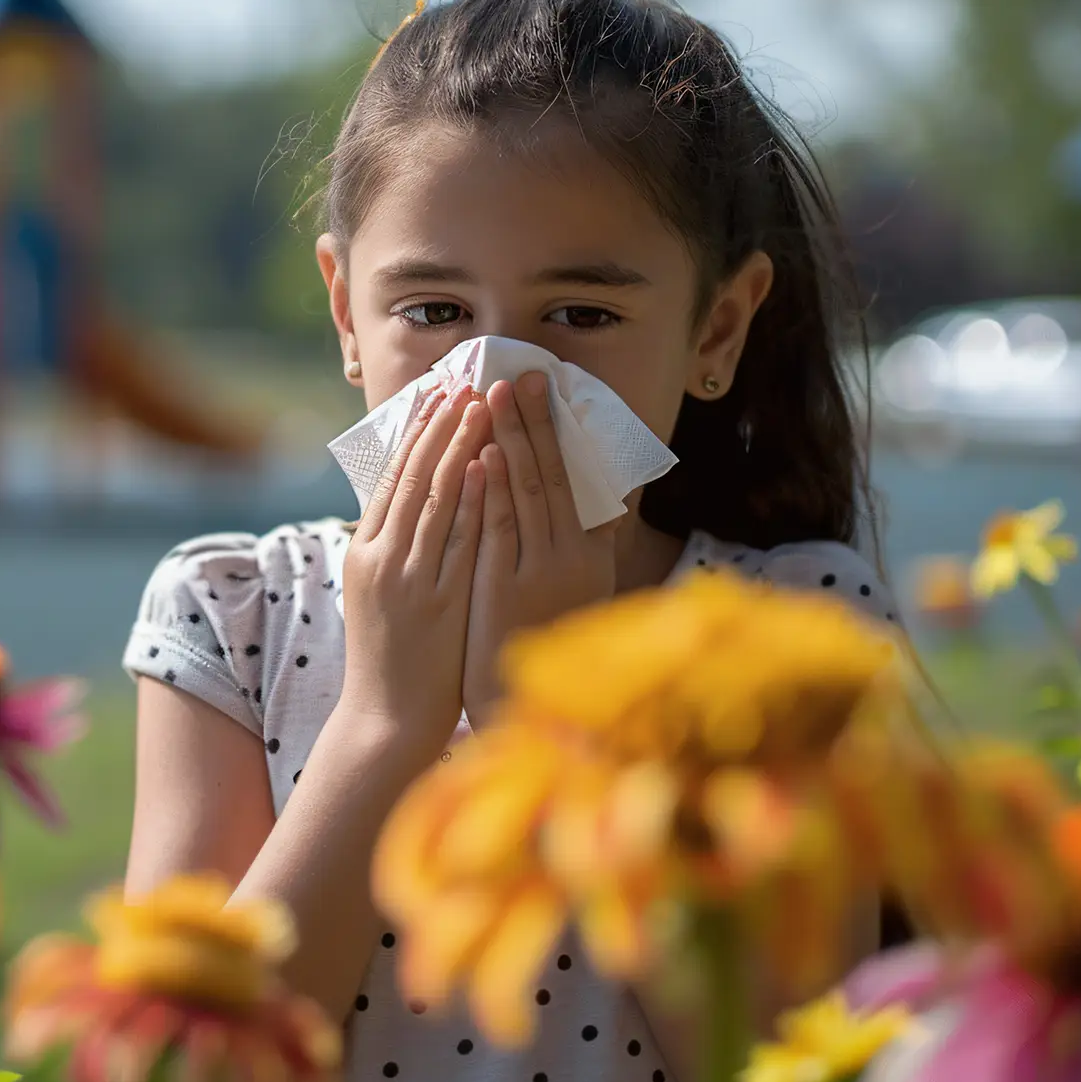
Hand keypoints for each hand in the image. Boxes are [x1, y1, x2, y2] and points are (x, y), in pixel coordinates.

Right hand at [336, 385, 491, 769]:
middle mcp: (380, 559)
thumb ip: (392, 550)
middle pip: (411, 478)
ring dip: (458, 448)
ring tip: (479, 406)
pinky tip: (486, 465)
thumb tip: (412, 504)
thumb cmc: (391, 658)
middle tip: (463, 383)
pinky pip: (457, 541)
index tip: (436, 395)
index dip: (415, 434)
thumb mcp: (378, 595)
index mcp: (364, 553)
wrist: (385, 721)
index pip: (390, 479)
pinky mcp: (435, 601)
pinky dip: (471, 499)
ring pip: (434, 500)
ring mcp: (407, 579)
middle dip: (439, 427)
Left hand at [464, 371, 618, 723]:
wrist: (517, 709)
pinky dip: (493, 487)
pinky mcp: (509, 589)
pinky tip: (481, 454)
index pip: (576, 478)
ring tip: (495, 395)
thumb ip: (582, 547)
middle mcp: (575, 557)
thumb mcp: (572, 594)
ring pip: (527, 491)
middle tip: (521, 372)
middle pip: (554, 473)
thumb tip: (599, 501)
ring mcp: (543, 572)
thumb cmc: (539, 645)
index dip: (560, 431)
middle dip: (535, 420)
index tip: (548, 388)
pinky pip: (501, 527)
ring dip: (511, 438)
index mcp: (592, 554)